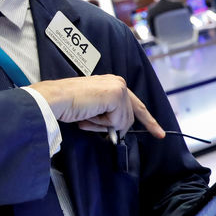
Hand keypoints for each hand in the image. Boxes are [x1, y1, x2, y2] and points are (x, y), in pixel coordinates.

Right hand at [28, 75, 164, 137]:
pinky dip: (101, 124)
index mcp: (112, 83)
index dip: (148, 121)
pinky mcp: (116, 95)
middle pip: (128, 118)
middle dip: (110, 126)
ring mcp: (119, 88)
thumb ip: (108, 113)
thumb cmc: (68, 103)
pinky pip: (116, 122)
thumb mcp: (94, 108)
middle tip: (88, 119)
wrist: (56, 99)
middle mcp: (118, 82)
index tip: (159, 133)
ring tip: (86, 115)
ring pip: (122, 122)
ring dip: (102, 125)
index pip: (135, 105)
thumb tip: (118, 130)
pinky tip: (88, 114)